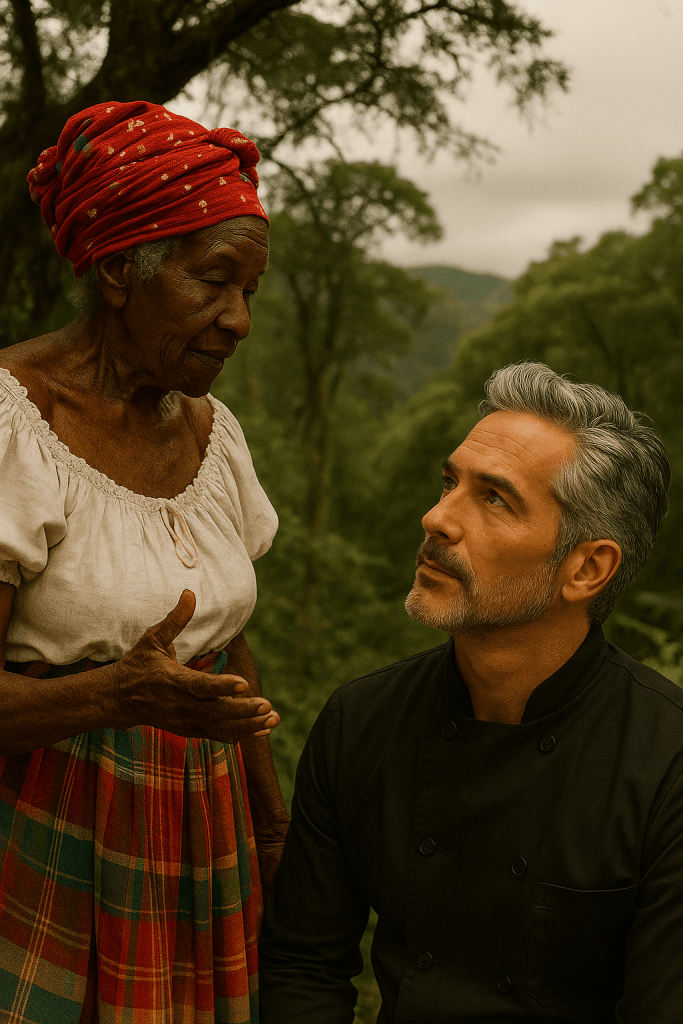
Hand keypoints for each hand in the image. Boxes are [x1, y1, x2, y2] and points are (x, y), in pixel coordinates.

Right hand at [112, 590, 279, 741]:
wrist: (119, 699)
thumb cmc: (138, 664)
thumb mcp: (153, 638)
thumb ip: (175, 619)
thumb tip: (191, 593)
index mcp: (173, 681)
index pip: (200, 686)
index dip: (222, 686)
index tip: (244, 683)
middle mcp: (181, 705)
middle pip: (215, 712)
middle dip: (243, 711)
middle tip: (268, 707)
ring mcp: (186, 721)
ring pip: (219, 728)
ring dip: (248, 726)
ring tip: (273, 720)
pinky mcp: (190, 730)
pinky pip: (217, 736)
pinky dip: (240, 734)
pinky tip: (262, 730)